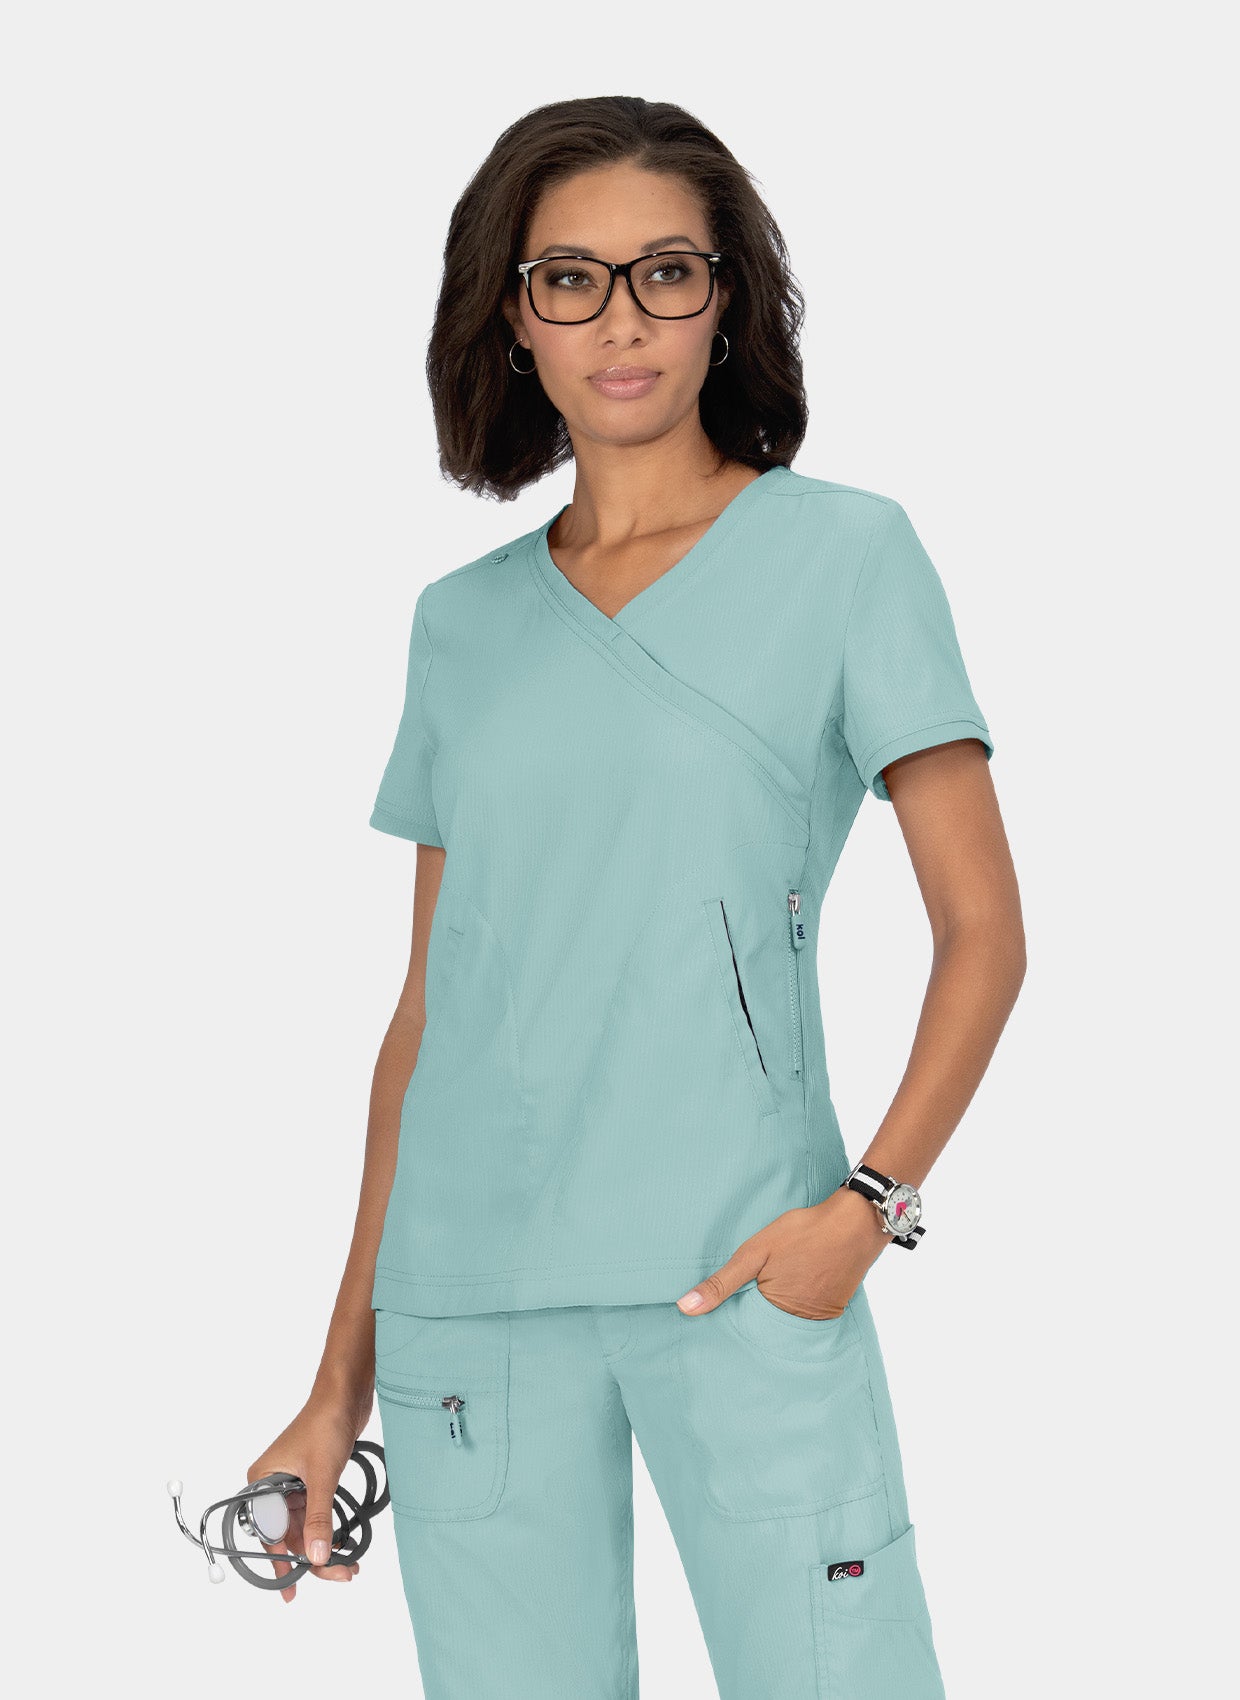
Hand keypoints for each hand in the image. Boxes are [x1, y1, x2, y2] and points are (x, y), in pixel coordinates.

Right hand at [245, 1389, 370, 1601]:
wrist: (346, 1393)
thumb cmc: (326, 1424)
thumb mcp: (322, 1476)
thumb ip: (318, 1518)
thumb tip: (315, 1558)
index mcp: (261, 1482)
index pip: (267, 1533)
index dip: (279, 1564)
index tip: (290, 1592)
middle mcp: (272, 1485)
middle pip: (288, 1535)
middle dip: (312, 1557)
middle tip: (339, 1575)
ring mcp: (293, 1484)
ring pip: (304, 1528)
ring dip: (323, 1547)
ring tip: (349, 1566)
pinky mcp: (313, 1480)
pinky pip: (316, 1514)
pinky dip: (328, 1530)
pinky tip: (344, 1546)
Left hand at [674, 1186, 890, 1318]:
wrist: (856, 1221)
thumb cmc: (804, 1233)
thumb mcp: (755, 1252)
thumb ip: (722, 1283)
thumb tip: (685, 1308)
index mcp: (775, 1314)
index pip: (742, 1329)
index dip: (729, 1320)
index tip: (714, 1319)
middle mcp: (799, 1325)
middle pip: (766, 1328)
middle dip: (752, 1318)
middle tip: (743, 1301)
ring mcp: (819, 1317)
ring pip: (786, 1321)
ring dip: (774, 1311)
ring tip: (766, 1294)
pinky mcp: (833, 1307)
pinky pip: (806, 1313)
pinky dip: (795, 1304)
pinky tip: (791, 1285)